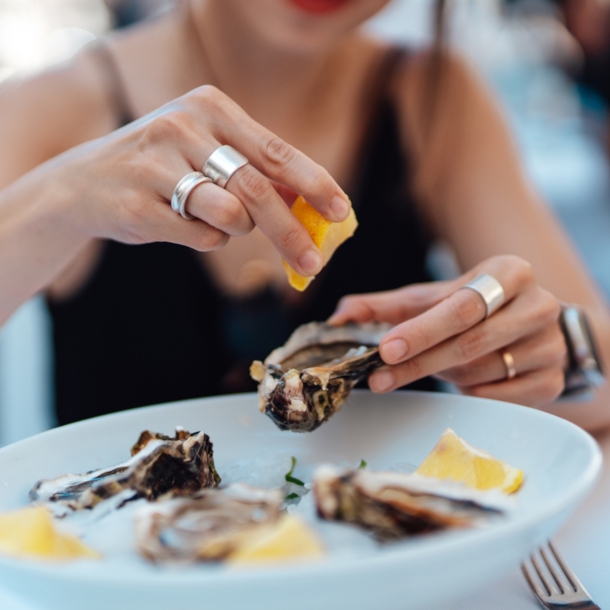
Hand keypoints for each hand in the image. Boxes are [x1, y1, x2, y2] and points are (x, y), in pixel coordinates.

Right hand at [60, 85, 349, 276]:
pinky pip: (200, 237)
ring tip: (215, 218)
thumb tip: (310, 203)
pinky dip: (205, 239)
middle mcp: (182, 128)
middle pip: (258, 190)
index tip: (341, 211)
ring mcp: (157, 166)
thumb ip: (256, 170)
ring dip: (235, 230)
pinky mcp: (140, 205)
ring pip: (231, 216)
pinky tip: (182, 223)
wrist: (83, 183)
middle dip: (291, 232)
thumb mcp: (207, 150)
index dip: (314, 184)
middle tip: (313, 263)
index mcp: (209, 108)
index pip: (277, 151)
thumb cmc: (162, 167)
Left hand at [329, 255, 566, 406]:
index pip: (461, 306)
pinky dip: (469, 391)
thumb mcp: (431, 299)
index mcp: (510, 272)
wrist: (531, 324)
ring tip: (432, 363)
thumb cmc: (473, 307)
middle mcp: (539, 305)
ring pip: (479, 371)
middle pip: (470, 342)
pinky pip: (497, 396)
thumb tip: (339, 316)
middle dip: (418, 362)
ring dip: (443, 373)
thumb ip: (386, 306)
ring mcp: (550, 345)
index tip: (384, 349)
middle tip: (379, 377)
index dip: (420, 330)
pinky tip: (461, 376)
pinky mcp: (553, 381)